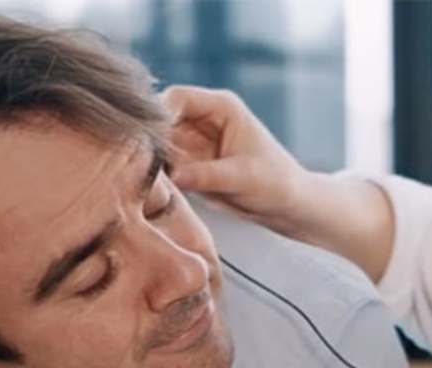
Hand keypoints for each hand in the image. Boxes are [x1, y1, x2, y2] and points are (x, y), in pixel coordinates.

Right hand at [159, 84, 396, 281]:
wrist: (287, 205)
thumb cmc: (276, 184)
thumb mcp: (243, 178)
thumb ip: (208, 175)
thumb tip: (175, 176)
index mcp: (221, 107)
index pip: (177, 97)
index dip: (159, 114)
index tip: (149, 140)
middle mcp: (203, 119)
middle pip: (161, 118)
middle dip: (150, 140)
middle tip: (144, 165)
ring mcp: (193, 141)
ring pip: (157, 143)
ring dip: (151, 159)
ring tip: (152, 180)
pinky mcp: (189, 163)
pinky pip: (163, 165)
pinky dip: (157, 175)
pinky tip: (157, 188)